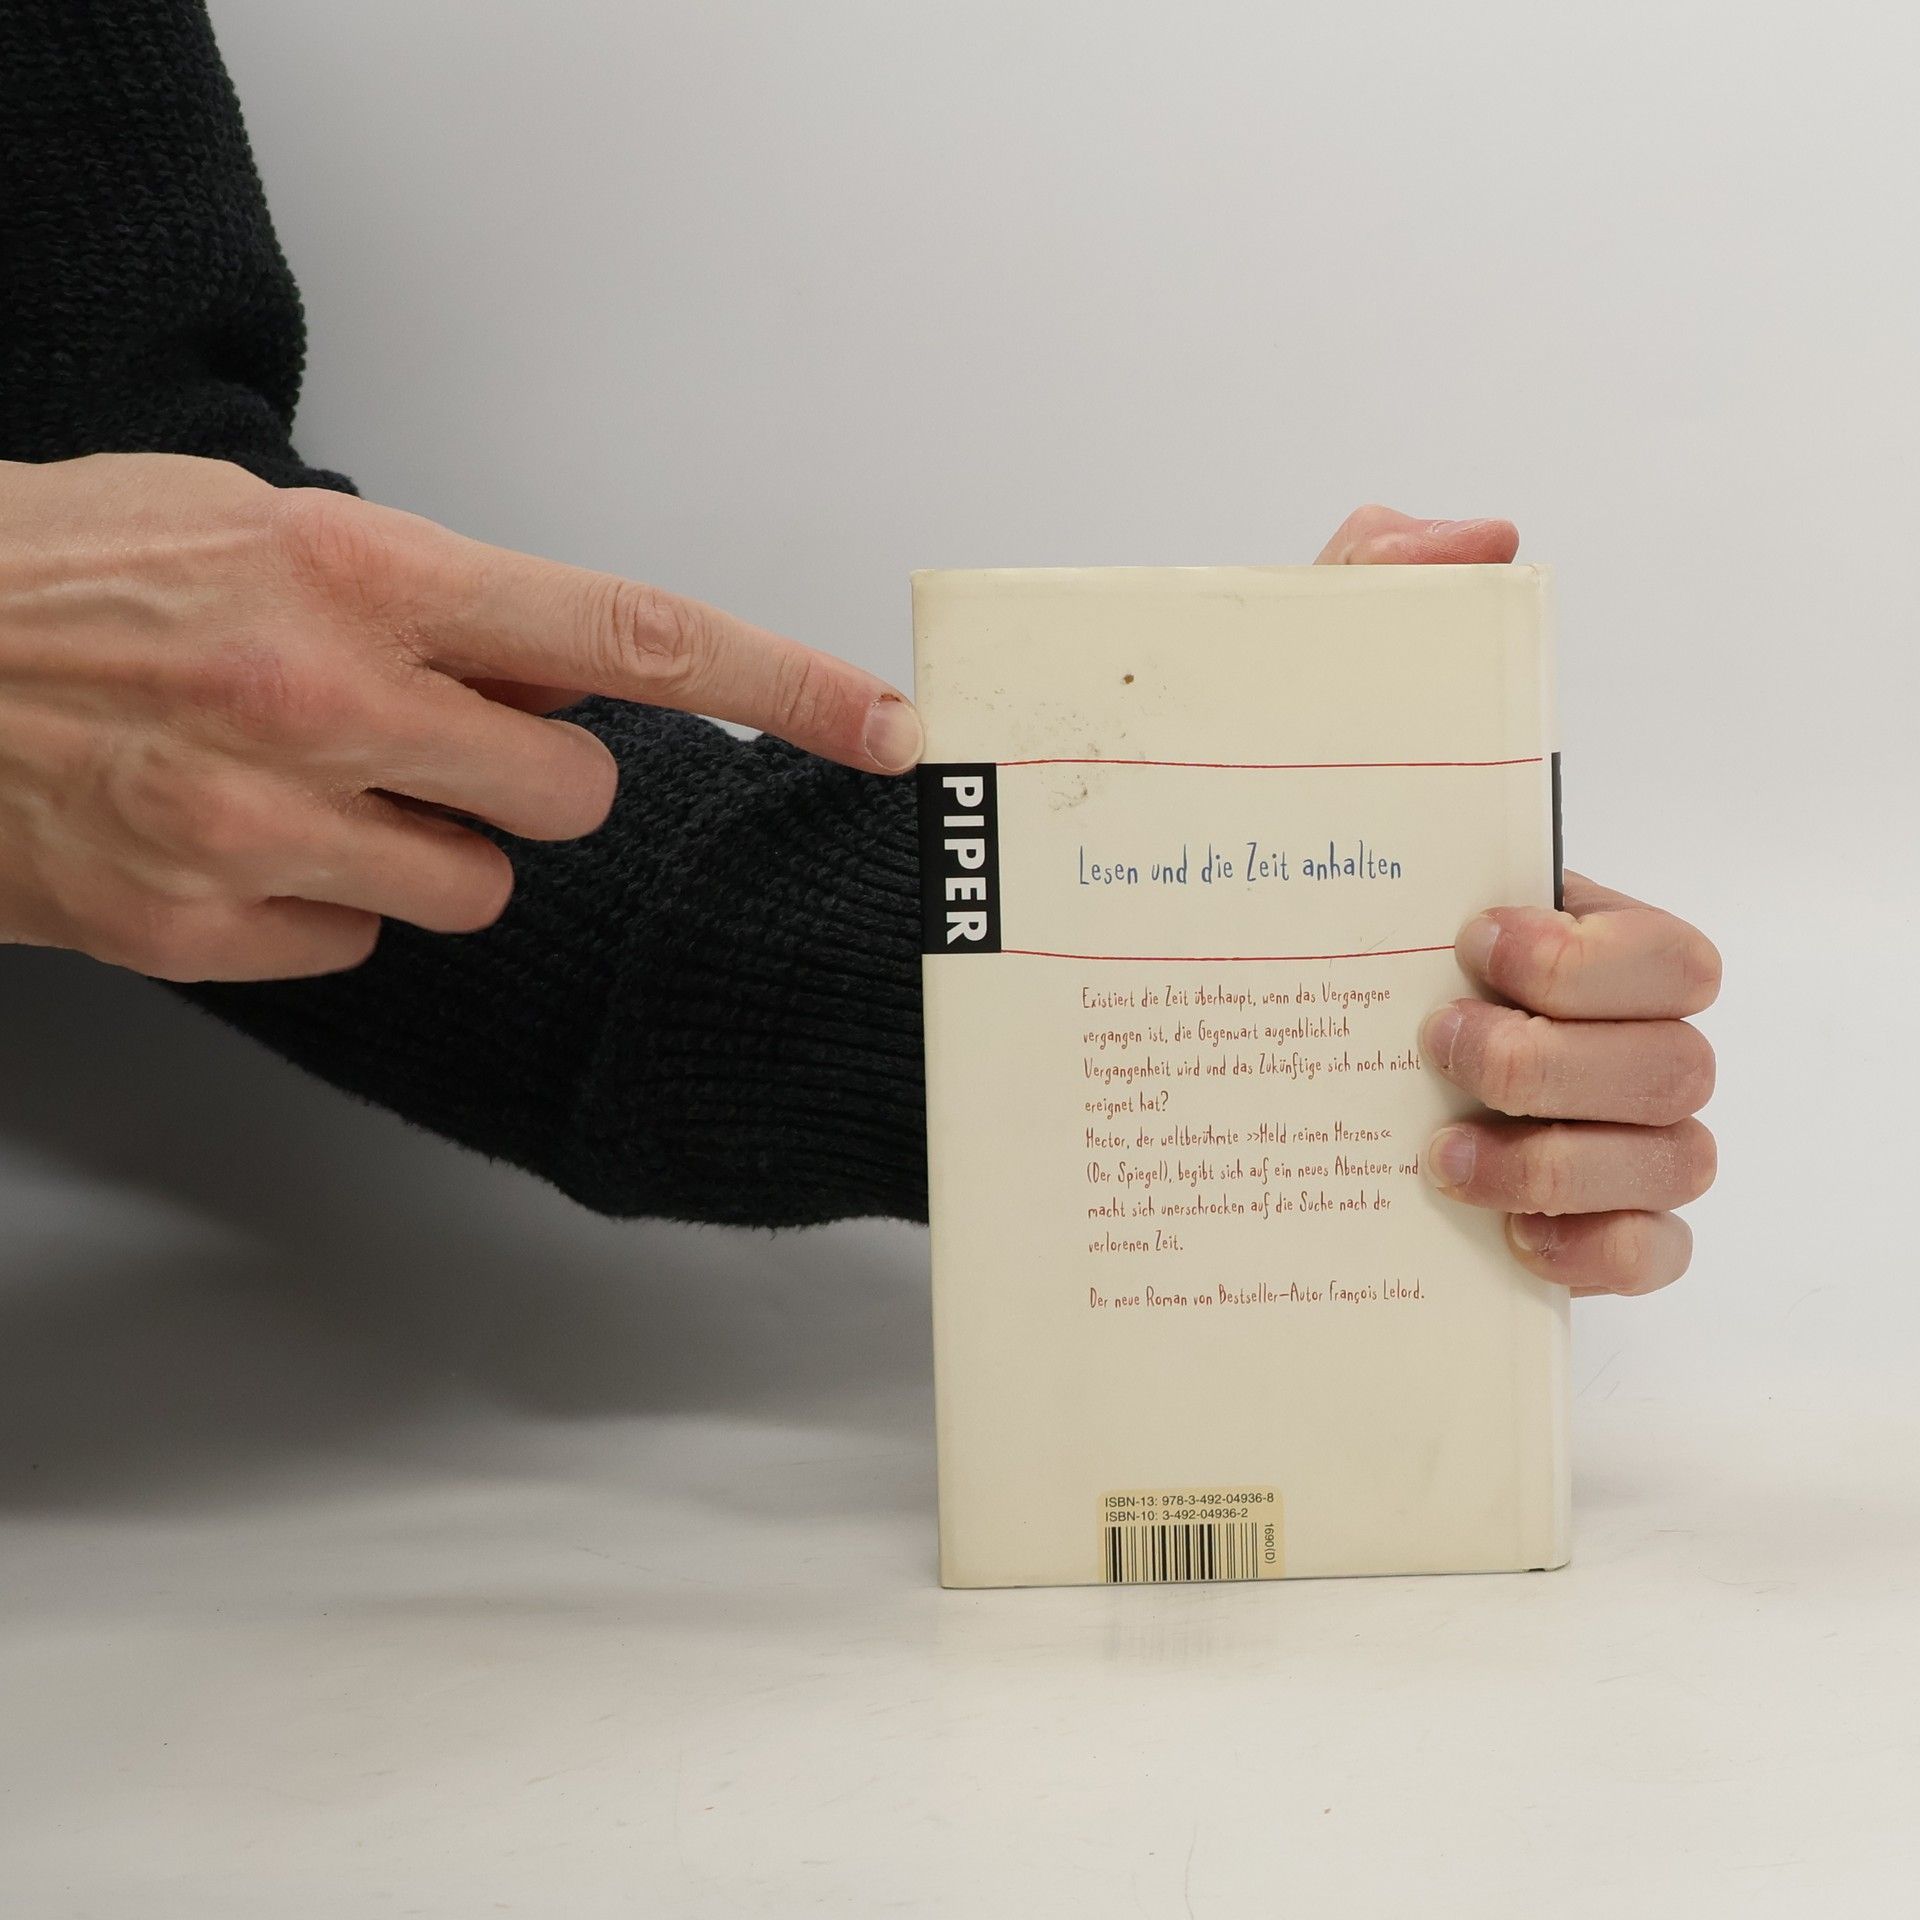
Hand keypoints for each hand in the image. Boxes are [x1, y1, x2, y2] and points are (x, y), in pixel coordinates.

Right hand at [0, 454, 922, 981]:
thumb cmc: (67, 574)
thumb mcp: (262, 524)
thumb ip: (437, 599)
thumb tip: (568, 672)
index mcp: (361, 576)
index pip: (635, 636)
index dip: (782, 681)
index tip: (881, 722)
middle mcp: (327, 702)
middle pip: (574, 796)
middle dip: (534, 777)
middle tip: (436, 738)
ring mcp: (262, 827)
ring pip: (474, 887)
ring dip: (425, 844)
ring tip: (307, 783)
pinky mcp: (206, 928)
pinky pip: (363, 942)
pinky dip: (325, 901)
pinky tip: (237, 839)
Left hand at [1317, 503, 1720, 1296]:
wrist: (1188, 1028)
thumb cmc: (1278, 880)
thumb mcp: (1298, 735)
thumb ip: (1373, 604)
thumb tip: (1482, 539)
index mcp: (1564, 937)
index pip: (1671, 952)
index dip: (1597, 956)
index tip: (1474, 938)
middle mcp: (1598, 1039)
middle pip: (1682, 1059)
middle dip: (1563, 1058)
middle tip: (1433, 1043)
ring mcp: (1593, 1140)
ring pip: (1679, 1159)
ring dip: (1568, 1161)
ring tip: (1441, 1153)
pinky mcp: (1565, 1230)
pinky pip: (1654, 1256)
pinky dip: (1603, 1253)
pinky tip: (1506, 1239)